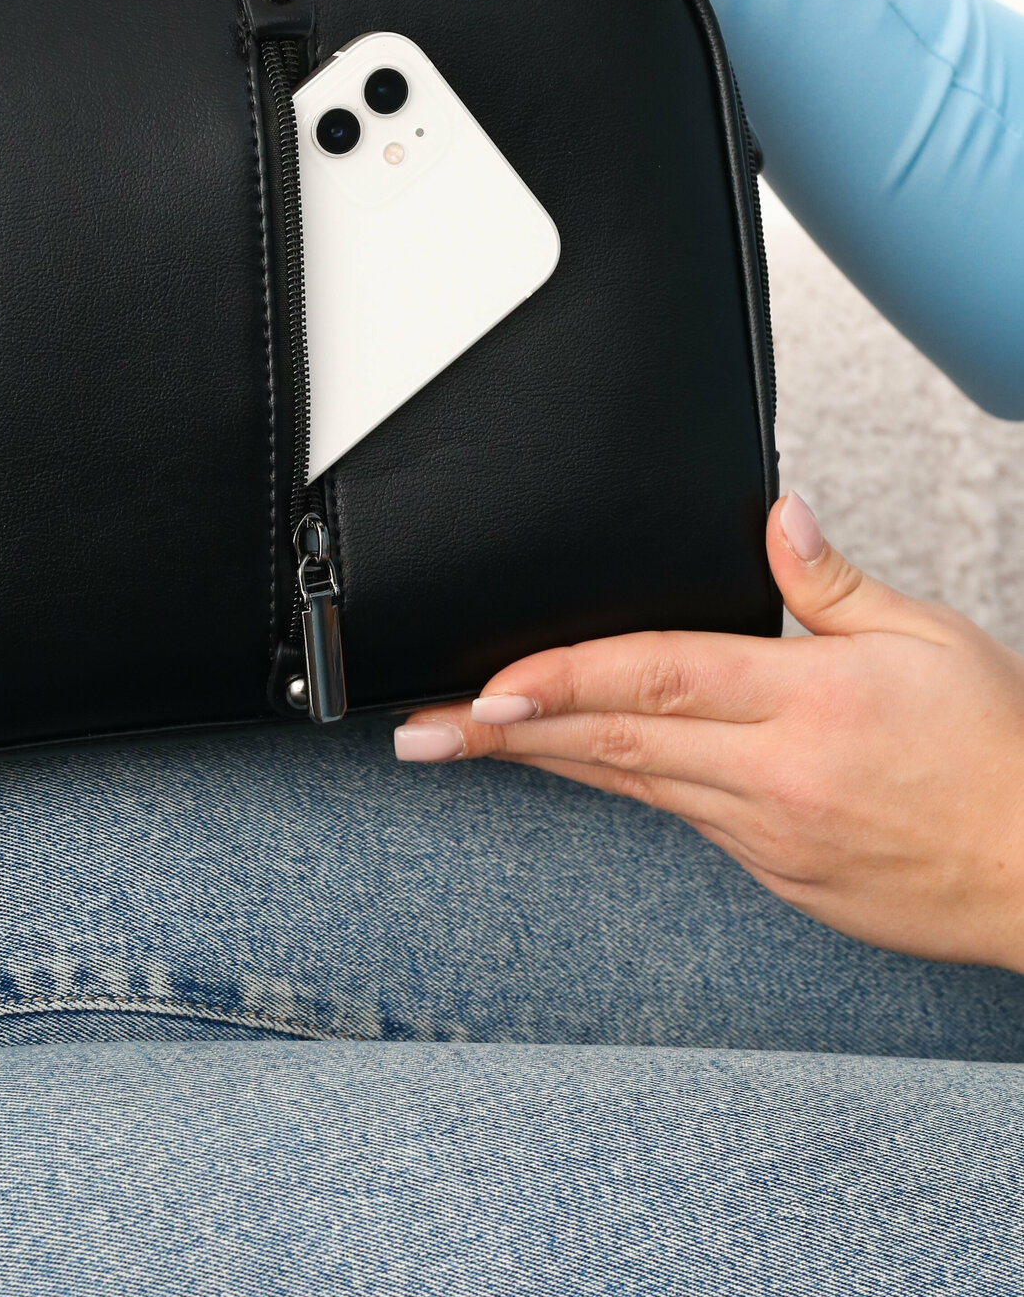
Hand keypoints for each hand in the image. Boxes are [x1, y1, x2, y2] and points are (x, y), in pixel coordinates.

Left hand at [395, 494, 1023, 972]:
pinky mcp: (777, 875)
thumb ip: (831, 581)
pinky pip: (679, 821)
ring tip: (462, 742)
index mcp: (809, 702)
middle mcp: (775, 776)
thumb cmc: (1001, 750)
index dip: (565, 678)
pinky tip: (571, 767)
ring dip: (542, 759)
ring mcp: (769, 836)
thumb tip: (773, 516)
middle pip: (614, 742)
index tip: (492, 685)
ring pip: (631, 785)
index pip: (659, 677)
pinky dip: (619, 787)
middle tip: (425, 729)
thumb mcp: (928, 638)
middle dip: (506, 732)